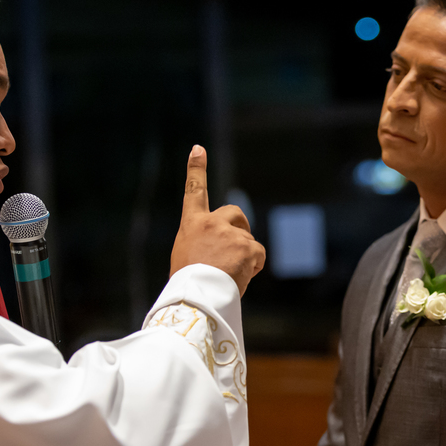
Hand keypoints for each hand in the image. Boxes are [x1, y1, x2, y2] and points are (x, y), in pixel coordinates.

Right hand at [170, 145, 265, 295]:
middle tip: (237, 249)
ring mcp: (229, 233)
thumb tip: (224, 254)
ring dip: (245, 256)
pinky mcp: (246, 245)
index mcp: (192, 225)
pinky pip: (258, 253)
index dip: (196, 169)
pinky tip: (242, 277)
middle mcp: (211, 223)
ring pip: (248, 240)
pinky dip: (255, 265)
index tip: (198, 148)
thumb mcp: (187, 258)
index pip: (194, 191)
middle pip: (234, 213)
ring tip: (230, 275)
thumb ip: (204, 245)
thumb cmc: (188, 284)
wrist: (195, 296)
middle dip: (240, 227)